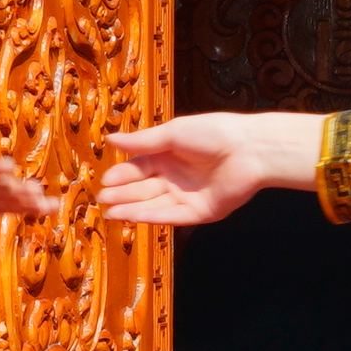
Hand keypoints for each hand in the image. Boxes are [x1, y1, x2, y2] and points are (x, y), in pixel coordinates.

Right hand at [99, 112, 324, 227]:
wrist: (250, 149)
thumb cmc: (213, 133)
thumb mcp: (173, 134)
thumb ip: (142, 141)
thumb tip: (110, 140)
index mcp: (170, 155)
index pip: (140, 167)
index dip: (122, 175)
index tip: (104, 181)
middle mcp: (177, 177)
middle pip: (144, 188)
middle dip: (122, 194)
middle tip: (101, 199)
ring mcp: (188, 196)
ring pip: (154, 204)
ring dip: (131, 208)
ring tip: (109, 212)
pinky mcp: (200, 213)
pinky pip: (172, 216)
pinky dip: (151, 217)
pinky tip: (132, 217)